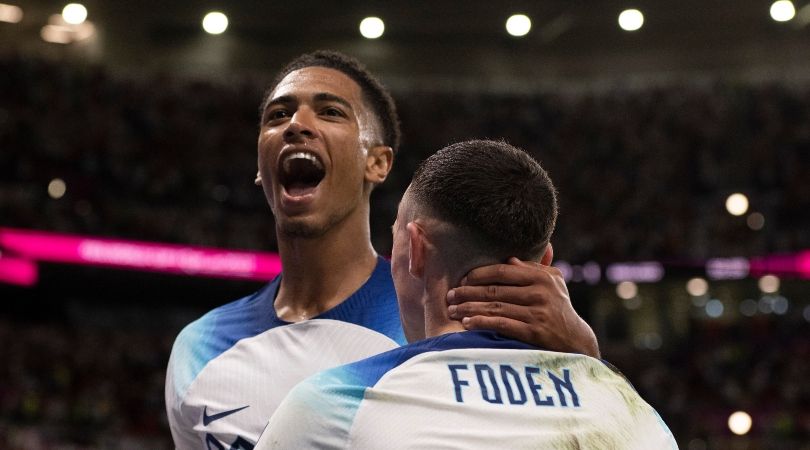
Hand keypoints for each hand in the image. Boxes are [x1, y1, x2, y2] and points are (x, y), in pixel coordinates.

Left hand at [447, 257, 599, 357]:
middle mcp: (540, 292)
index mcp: (542, 277)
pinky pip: (502, 324)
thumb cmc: (559, 309)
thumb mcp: (552, 285)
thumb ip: (532, 271)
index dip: (478, 274)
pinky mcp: (535, 332)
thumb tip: (509, 259)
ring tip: (453, 310)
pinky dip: (482, 323)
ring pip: (495, 307)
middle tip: (449, 296)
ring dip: (470, 309)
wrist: (577, 342)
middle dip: (468, 293)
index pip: (502, 271)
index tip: (461, 279)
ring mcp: (538, 312)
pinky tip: (468, 323)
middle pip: (495, 290)